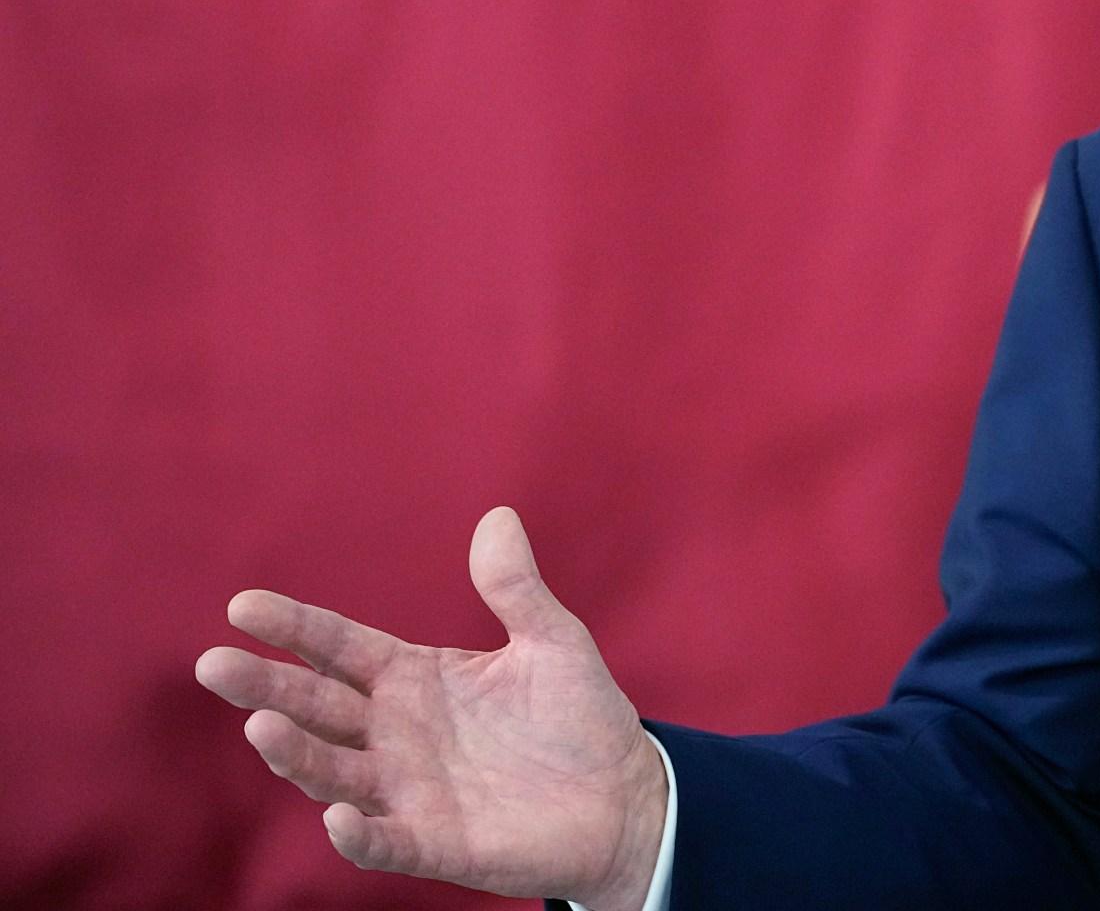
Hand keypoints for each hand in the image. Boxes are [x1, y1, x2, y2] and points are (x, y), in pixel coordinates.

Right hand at [195, 507, 667, 910]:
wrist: (623, 799)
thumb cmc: (580, 717)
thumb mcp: (552, 641)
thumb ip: (515, 588)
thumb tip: (498, 517)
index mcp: (414, 679)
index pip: (339, 648)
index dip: (293, 628)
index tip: (243, 606)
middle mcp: (395, 734)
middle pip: (316, 706)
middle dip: (265, 687)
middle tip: (215, 664)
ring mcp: (407, 791)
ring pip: (332, 771)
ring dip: (296, 753)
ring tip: (262, 728)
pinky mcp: (433, 843)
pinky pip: (383, 841)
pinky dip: (358, 832)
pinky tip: (339, 814)